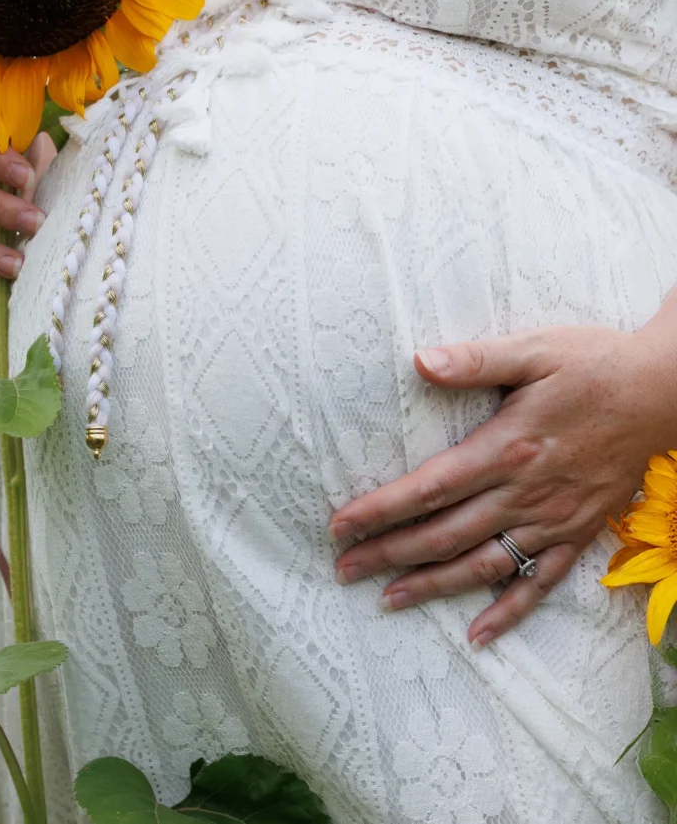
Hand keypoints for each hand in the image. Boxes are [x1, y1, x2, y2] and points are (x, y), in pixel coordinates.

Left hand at [328, 324, 676, 647]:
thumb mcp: (535, 350)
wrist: (664, 392)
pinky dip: (508, 612)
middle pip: (445, 534)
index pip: (430, 487)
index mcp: (507, 447)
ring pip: (483, 565)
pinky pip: (540, 584)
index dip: (382, 509)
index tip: (341, 525)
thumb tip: (420, 361)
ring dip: (433, 586)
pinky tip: (478, 635)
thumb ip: (476, 359)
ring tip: (388, 599)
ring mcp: (553, 520)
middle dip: (390, 553)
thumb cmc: (595, 365)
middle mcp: (526, 493)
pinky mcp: (578, 533)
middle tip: (344, 569)